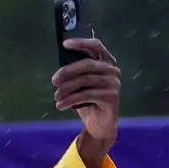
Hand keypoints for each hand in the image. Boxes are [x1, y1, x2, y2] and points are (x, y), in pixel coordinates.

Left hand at [53, 38, 120, 167]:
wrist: (98, 124)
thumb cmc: (87, 100)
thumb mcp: (80, 84)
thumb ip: (75, 72)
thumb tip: (60, 66)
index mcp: (106, 61)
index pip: (96, 46)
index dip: (81, 43)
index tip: (65, 44)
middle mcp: (113, 70)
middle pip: (87, 64)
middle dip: (67, 71)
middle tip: (54, 80)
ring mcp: (114, 83)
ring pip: (85, 81)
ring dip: (66, 89)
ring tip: (56, 97)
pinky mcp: (112, 97)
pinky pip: (87, 95)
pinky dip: (70, 100)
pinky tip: (60, 105)